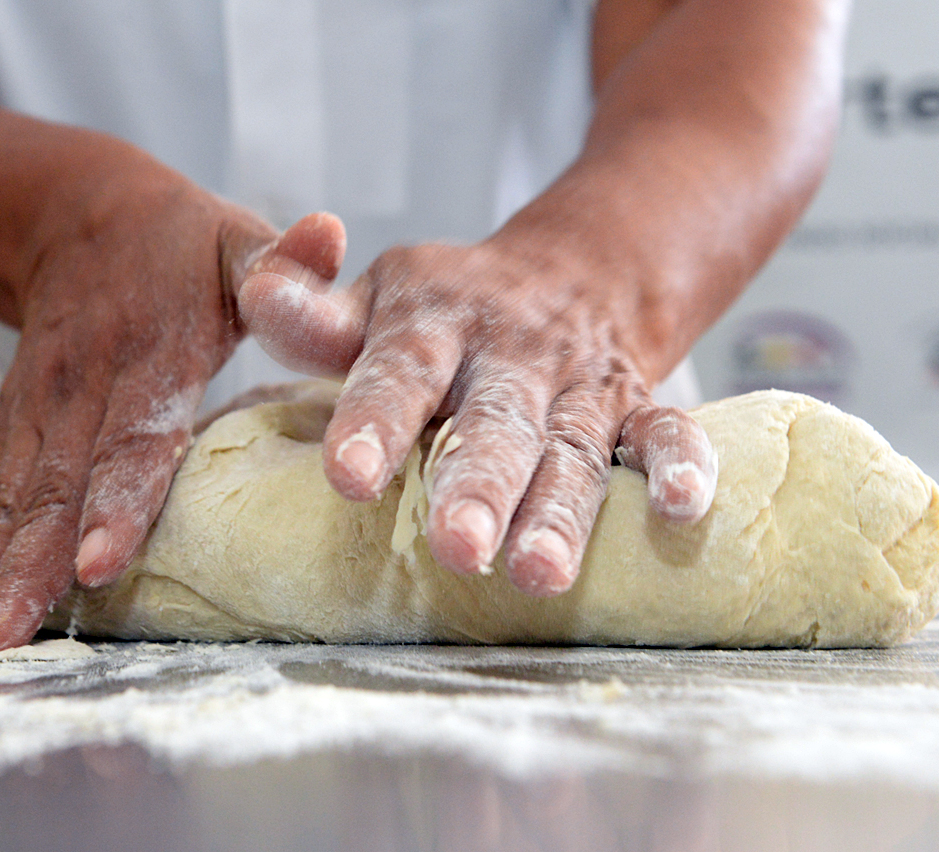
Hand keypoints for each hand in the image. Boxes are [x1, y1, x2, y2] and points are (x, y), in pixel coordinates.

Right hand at [0, 170, 346, 654]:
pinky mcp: (9, 433)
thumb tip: (330, 233)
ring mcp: (34, 415)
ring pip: (0, 505)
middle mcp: (79, 392)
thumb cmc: (182, 242)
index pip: (134, 436)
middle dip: (21, 571)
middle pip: (51, 491)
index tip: (97, 564)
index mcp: (149, 353)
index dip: (117, 500)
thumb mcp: (237, 240)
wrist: (77, 211)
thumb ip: (281, 261)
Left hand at [240, 219, 717, 595]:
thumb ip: (310, 312)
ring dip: (560, 510)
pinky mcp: (633, 402)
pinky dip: (680, 463)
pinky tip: (681, 508)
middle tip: (457, 548)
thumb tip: (256, 293)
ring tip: (537, 572)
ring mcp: (575, 382)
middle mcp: (508, 353)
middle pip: (493, 422)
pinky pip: (664, 428)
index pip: (399, 369)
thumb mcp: (377, 298)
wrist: (570, 271)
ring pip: (570, 447)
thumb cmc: (447, 310)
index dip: (374, 421)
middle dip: (477, 485)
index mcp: (432, 322)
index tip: (351, 476)